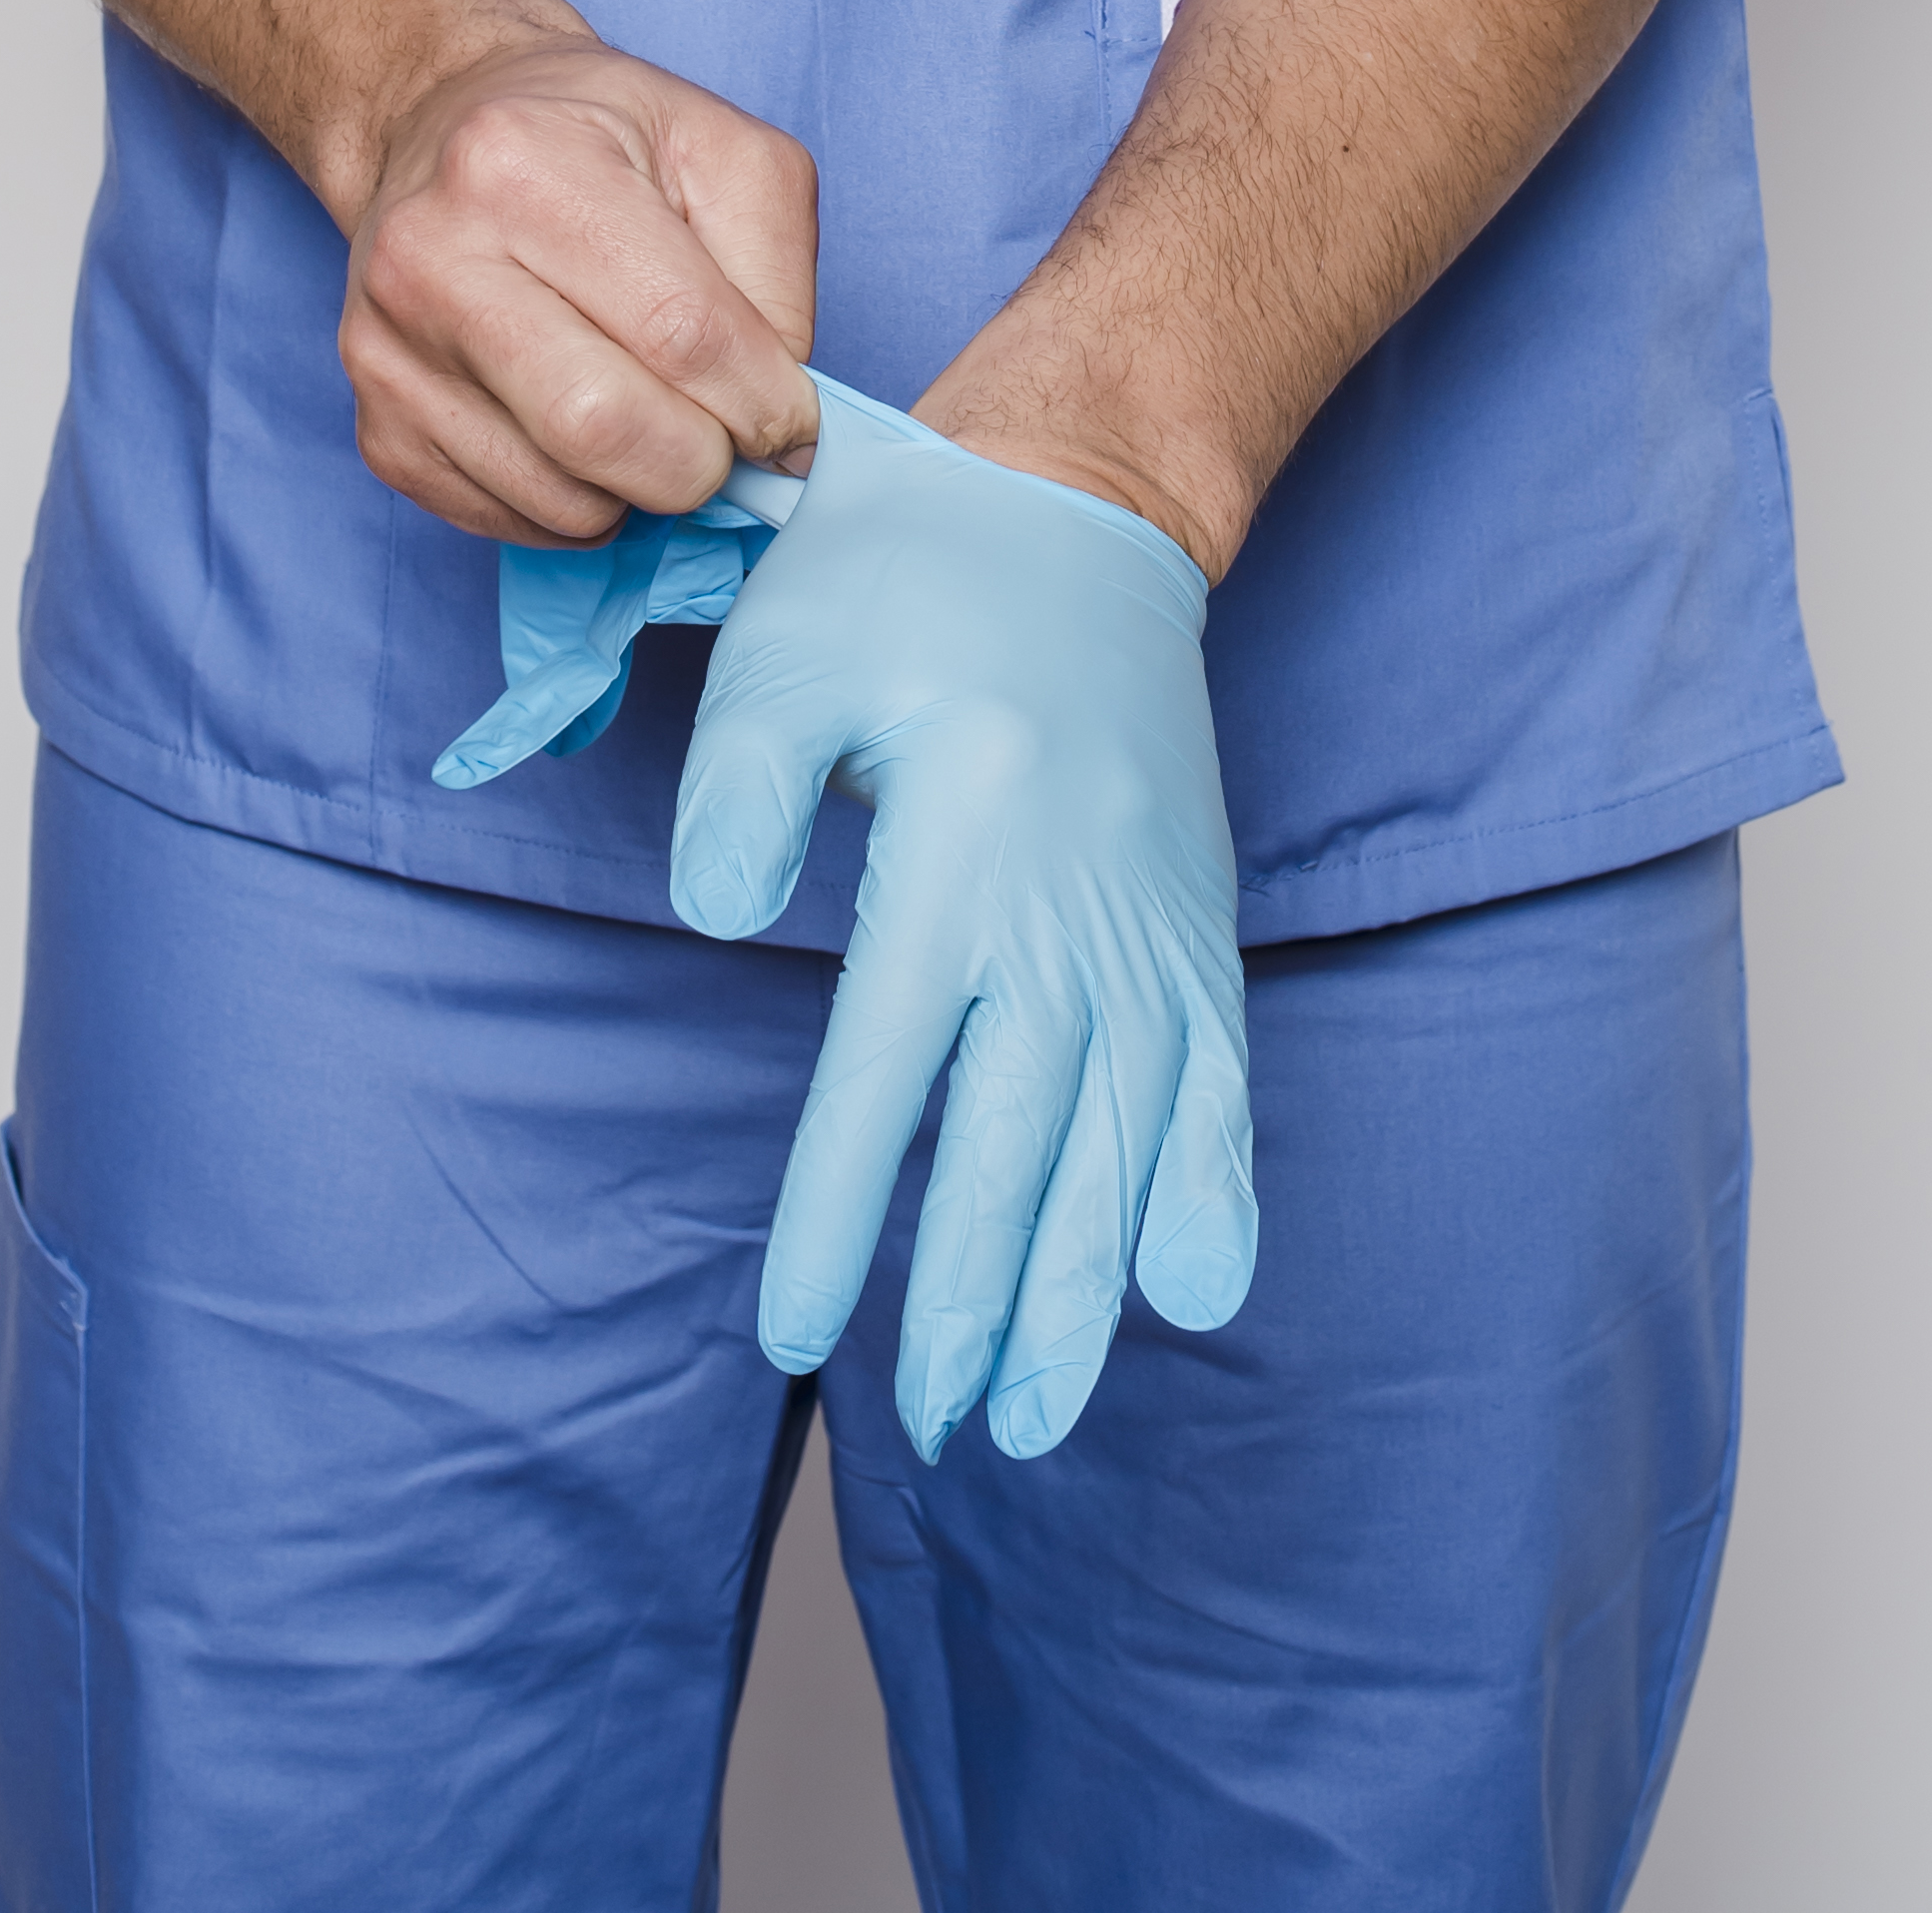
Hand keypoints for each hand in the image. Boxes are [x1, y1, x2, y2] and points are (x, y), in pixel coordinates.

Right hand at [341, 30, 818, 541]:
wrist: (437, 123)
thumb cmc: (595, 136)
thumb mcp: (718, 146)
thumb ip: (775, 275)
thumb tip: (784, 426)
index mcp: (524, 162)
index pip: (679, 329)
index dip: (761, 399)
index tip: (788, 418)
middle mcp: (433, 255)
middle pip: (603, 427)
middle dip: (699, 460)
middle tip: (721, 433)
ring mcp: (390, 350)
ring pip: (561, 497)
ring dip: (638, 489)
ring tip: (645, 416)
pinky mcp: (379, 427)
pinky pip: (511, 523)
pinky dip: (576, 507)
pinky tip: (577, 432)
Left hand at [668, 379, 1257, 1459]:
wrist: (1080, 503)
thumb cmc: (902, 573)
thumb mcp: (784, 649)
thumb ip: (738, 789)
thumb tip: (714, 921)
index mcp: (959, 850)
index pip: (887, 1077)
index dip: (843, 1217)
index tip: (798, 1334)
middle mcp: (1068, 904)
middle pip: (1023, 1141)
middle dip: (980, 1300)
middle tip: (938, 1427)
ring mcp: (1148, 917)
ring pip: (1126, 1137)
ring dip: (1088, 1284)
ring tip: (1045, 1413)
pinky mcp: (1194, 914)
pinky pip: (1218, 1076)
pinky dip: (1213, 1189)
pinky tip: (1198, 1289)